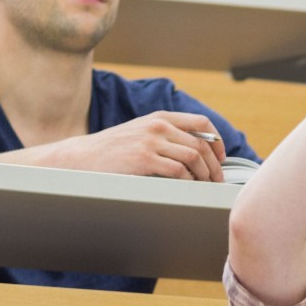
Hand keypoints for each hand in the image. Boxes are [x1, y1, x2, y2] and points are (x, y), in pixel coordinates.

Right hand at [40, 112, 222, 181]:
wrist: (84, 157)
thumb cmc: (114, 149)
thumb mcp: (142, 132)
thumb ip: (166, 135)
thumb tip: (196, 150)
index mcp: (160, 117)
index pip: (201, 123)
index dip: (216, 141)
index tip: (221, 157)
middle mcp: (158, 126)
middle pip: (201, 144)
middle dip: (214, 165)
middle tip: (217, 179)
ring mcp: (151, 142)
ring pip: (193, 158)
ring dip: (205, 175)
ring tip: (205, 186)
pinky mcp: (144, 160)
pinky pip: (178, 171)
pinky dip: (189, 181)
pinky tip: (188, 188)